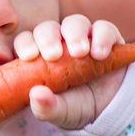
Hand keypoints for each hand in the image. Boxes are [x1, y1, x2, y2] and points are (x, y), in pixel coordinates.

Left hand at [13, 14, 126, 129]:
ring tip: (80, 53)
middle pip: (48, 28)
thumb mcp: (59, 112)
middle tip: (53, 55)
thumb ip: (46, 107)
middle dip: (48, 38)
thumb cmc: (74, 106)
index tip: (29, 56)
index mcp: (39, 56)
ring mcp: (83, 37)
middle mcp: (59, 41)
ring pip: (75, 23)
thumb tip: (36, 95)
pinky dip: (102, 37)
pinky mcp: (107, 37)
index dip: (25, 44)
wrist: (109, 109)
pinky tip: (100, 54)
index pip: (26, 41)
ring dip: (75, 34)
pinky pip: (104, 28)